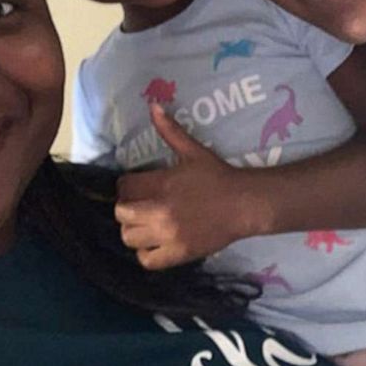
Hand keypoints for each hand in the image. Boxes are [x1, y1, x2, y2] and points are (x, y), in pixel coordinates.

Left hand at [115, 104, 268, 269]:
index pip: (123, 187)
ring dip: (133, 231)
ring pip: (129, 238)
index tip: (135, 188)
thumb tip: (153, 105)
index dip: (126, 187)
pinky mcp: (179, 254)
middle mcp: (160, 210)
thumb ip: (169, 130)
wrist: (244, 204)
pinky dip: (145, 254)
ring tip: (144, 225)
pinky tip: (154, 244)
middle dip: (126, 209)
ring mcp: (169, 235)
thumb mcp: (192, 150)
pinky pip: (146, 260)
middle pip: (121, 213)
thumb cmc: (217, 176)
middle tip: (138, 207)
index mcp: (161, 183)